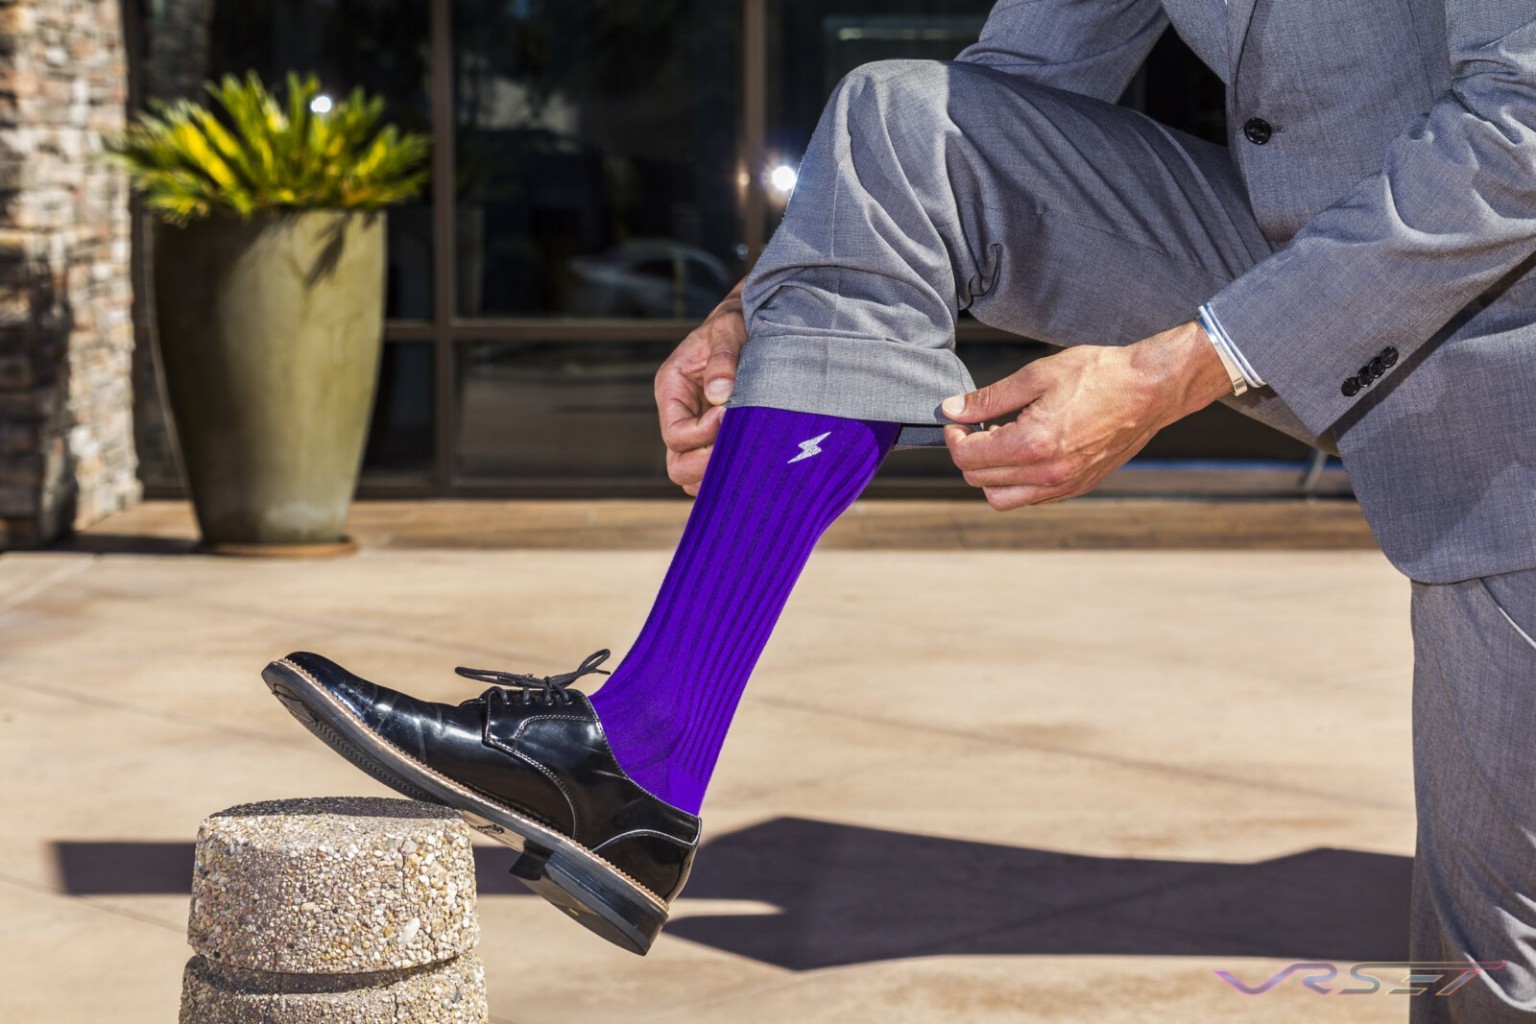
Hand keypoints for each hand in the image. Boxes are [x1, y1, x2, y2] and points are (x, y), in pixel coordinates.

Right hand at [655, 281, 746, 494]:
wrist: (748, 325)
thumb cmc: (734, 324)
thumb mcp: (728, 330)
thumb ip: (723, 358)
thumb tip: (719, 393)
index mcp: (672, 389)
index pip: (676, 434)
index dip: (701, 434)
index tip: (728, 416)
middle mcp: (680, 415)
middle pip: (677, 465)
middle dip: (706, 466)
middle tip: (740, 453)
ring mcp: (696, 430)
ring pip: (693, 475)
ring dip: (718, 474)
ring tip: (749, 457)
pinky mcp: (715, 438)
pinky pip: (713, 472)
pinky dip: (728, 475)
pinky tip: (753, 462)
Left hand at [942, 321, 1232, 509]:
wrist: (1150, 389)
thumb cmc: (1100, 375)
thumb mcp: (1037, 375)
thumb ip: (990, 398)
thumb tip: (952, 409)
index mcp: (1032, 443)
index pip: (969, 458)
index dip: (955, 438)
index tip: (959, 420)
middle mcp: (1047, 473)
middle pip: (980, 480)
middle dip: (968, 454)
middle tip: (975, 427)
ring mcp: (1064, 485)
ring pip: (1002, 499)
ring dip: (989, 475)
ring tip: (999, 441)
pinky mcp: (1079, 487)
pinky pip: (1031, 498)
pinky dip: (1016, 482)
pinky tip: (1024, 451)